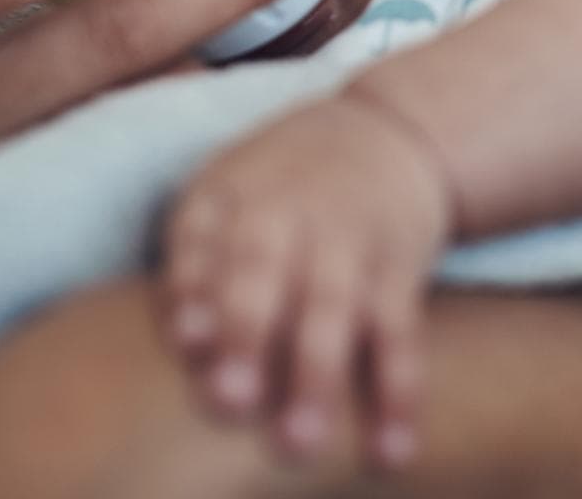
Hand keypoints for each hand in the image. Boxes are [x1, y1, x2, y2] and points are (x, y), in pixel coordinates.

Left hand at [160, 93, 453, 470]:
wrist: (388, 130)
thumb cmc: (281, 184)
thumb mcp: (227, 191)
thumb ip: (193, 260)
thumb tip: (181, 344)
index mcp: (231, 193)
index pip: (200, 238)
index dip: (191, 287)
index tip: (186, 340)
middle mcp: (288, 212)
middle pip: (263, 271)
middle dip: (248, 334)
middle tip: (231, 401)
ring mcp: (348, 240)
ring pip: (333, 308)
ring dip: (317, 375)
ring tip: (300, 442)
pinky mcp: (399, 268)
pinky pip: (400, 333)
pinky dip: (399, 393)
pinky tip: (392, 451)